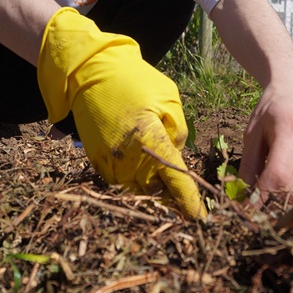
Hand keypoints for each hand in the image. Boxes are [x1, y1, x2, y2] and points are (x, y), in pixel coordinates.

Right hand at [38, 8, 205, 218]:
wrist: (90, 73)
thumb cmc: (135, 81)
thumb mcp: (169, 98)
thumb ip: (179, 130)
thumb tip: (177, 154)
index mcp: (152, 142)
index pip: (178, 185)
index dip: (191, 205)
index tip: (202, 219)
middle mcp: (130, 160)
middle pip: (158, 196)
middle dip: (172, 198)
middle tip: (183, 194)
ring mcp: (111, 164)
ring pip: (138, 193)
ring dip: (152, 191)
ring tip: (163, 181)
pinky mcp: (97, 162)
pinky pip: (121, 183)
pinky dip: (134, 182)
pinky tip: (141, 168)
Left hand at [239, 80, 292, 204]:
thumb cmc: (268, 112)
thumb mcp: (252, 134)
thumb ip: (249, 166)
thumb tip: (245, 200)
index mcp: (291, 130)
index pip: (280, 175)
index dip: (263, 194)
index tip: (251, 202)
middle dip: (280, 200)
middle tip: (264, 200)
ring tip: (283, 194)